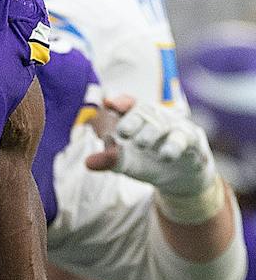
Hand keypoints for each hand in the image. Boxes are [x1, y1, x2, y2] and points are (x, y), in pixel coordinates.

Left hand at [86, 95, 216, 196]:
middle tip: (122, 132)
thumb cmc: (147, 162)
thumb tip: (87, 163)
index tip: (109, 104)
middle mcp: (155, 118)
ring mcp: (175, 127)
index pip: (128, 104)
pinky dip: (173, 146)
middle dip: (132, 120)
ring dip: (151, 133)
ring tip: (141, 143)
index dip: (120, 102)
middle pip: (144, 112)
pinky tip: (166, 155)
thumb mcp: (125, 162)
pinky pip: (183, 139)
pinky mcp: (192, 140)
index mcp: (137, 118)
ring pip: (163, 125)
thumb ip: (109, 160)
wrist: (179, 178)